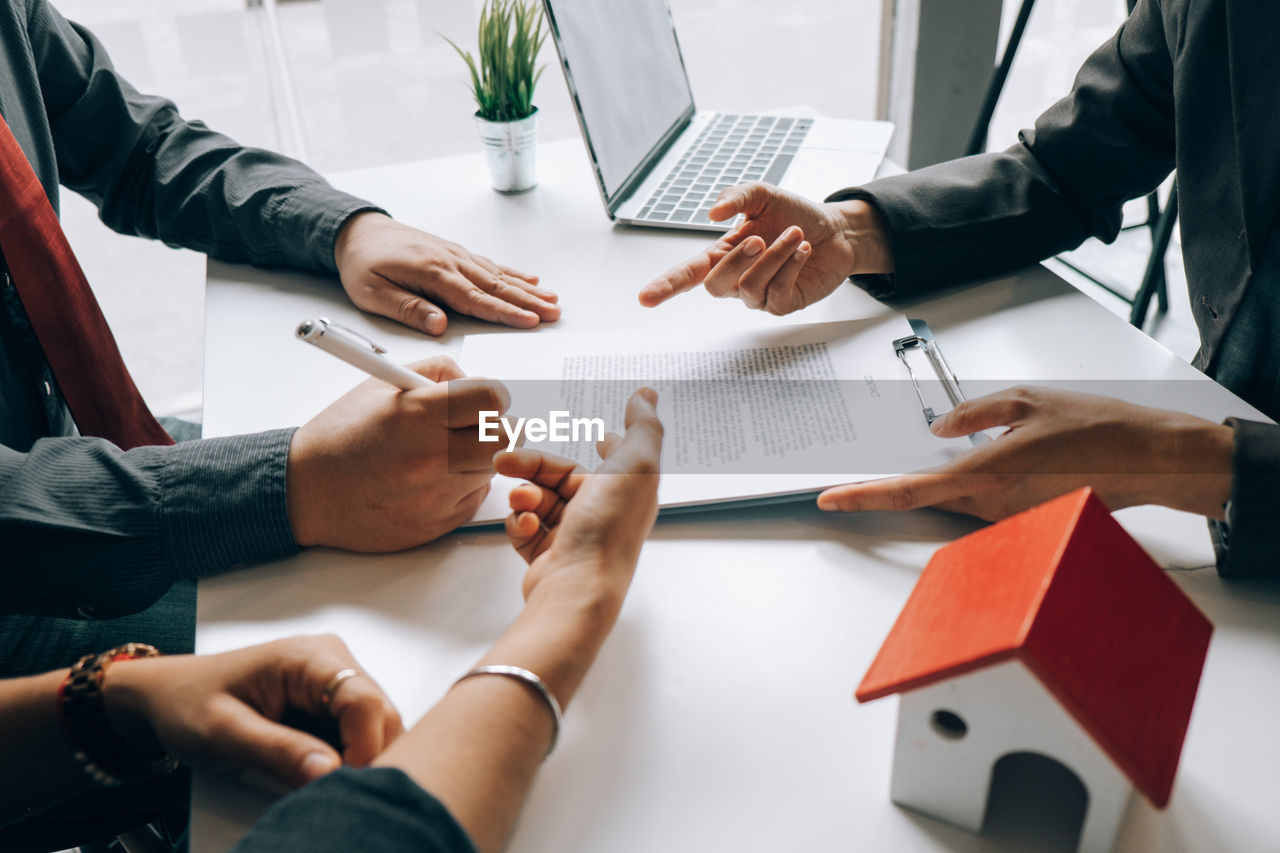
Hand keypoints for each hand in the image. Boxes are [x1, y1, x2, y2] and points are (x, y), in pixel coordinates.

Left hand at [103, 635, 401, 788]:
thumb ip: (277, 752)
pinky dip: (346, 758)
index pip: (365, 701)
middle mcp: (330, 659)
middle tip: (334, 794)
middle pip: (380, 713)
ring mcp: (333, 678)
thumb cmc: (186, 703)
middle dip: (366, 757)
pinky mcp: (329, 699)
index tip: (343, 785)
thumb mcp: (223, 734)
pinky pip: (356, 731)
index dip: (365, 748)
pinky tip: (318, 772)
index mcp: (307, 656)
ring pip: (375, 725)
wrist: (165, 697)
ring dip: (357, 759)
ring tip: (321, 784)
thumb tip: (329, 771)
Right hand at [287, 356, 507, 550]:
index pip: (493, 399)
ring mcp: (437, 494)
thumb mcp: (381, 385)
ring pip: (494, 469)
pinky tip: (433, 478)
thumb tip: (476, 382)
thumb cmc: (342, 435)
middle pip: (508, 438)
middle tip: (478, 426)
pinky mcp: (439, 523)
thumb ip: (436, 373)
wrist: (306, 491)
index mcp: (416, 414)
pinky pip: (476, 497)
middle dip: (499, 427)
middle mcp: (431, 456)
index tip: (484, 400)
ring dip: (481, 457)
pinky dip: (465, 485)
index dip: (495, 396)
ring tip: (445, 451)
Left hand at [334, 212, 559, 335]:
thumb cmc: (362, 264)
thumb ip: (407, 309)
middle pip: (496, 286)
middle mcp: (450, 261)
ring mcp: (456, 255)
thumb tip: (439, 326)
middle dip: (528, 301)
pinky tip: (530, 279)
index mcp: (432, 273)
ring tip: (552, 299)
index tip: (530, 322)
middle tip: (555, 314)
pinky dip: (513, 273)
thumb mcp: (372, 293)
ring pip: (498, 275)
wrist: (358, 230)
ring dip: (527, 289)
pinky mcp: (455, 253)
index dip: (505, 313)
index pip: (475, 299)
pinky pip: (490, 265)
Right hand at [495, 388, 663, 605]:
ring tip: (522, 502)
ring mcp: (574, 537)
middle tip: (504, 461)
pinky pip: (524, 527)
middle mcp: (603, 514)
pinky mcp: (547, 556)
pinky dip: (520, 522)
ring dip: (524, 494)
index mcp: (627, 492)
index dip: (610, 446)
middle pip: (560, 475)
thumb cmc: (608, 528)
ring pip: (538, 499)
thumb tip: (648, 393)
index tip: (603, 436)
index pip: (617, 460)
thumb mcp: (636, 464)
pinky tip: (526, 526)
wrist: (576, 588)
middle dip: (531, 466)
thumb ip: (643, 425)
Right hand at [638, 183, 892, 313]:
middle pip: (715, 285)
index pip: (686, 274)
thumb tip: (712, 211)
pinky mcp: (783, 304)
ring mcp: (758, 295)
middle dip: (737, 260)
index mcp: (722, 254)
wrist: (835, 230)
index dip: (665, 285)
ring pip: (750, 286)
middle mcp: (736, 279)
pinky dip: (791, 266)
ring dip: (774, 256)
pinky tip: (803, 250)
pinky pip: (777, 293)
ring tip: (795, 235)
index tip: (644, 298)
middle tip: (761, 238)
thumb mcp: (762, 195)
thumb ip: (736, 196)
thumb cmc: (793, 214)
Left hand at [816, 386, 1233, 520]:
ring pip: (954, 500)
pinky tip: (985, 462)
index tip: (831, 497)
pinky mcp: (1025, 520)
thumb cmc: (1098, 429)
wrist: (1153, 460)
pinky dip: (971, 485)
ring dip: (940, 481)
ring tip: (928, 454)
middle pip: (926, 498)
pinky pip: (982, 503)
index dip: (865, 496)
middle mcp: (993, 505)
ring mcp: (1010, 518)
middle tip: (864, 470)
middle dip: (894, 486)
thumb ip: (974, 414)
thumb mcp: (1026, 401)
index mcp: (985, 474)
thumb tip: (940, 427)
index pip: (909, 491)